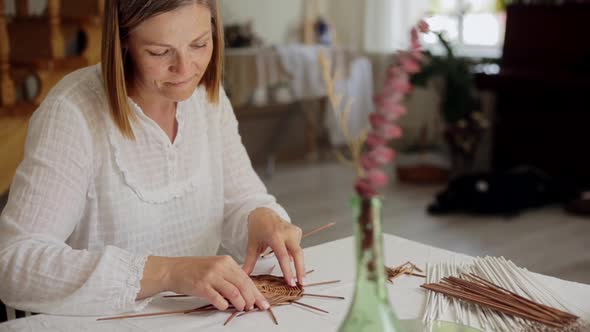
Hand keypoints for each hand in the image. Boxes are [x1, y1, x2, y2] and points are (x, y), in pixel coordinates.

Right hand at [139, 256, 269, 311]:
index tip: (262, 302)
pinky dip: (223, 305)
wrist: (173, 269)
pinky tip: (223, 307)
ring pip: (233, 291)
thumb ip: (230, 276)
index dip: (256, 292)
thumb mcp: (215, 267)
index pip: (246, 278)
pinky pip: (217, 298)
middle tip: (253, 308)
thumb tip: (246, 293)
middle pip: (243, 285)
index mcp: (226, 261)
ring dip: (240, 303)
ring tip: (241, 308)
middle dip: (251, 299)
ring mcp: (211, 275)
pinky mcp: (201, 285)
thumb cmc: (194, 270)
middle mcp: (220, 266)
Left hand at [242, 208, 304, 285]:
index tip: (290, 282)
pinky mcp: (298, 232)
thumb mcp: (252, 245)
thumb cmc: (257, 229)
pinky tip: (292, 260)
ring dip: (299, 266)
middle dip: (301, 270)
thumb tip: (244, 275)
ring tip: (300, 279)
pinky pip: (297, 248)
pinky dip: (296, 257)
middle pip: (298, 254)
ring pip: (299, 252)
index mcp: (274, 236)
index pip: (283, 256)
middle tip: (302, 284)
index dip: (288, 270)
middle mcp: (286, 232)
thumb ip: (249, 262)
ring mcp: (294, 231)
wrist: (263, 214)